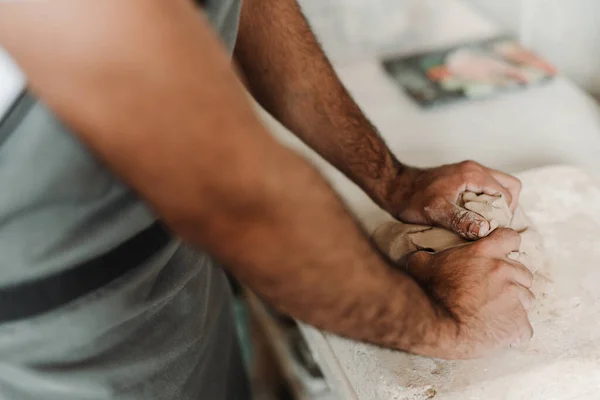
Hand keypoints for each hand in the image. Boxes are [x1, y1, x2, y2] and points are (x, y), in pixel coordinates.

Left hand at [385, 161, 521, 239]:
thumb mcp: (436, 212)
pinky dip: (486, 202)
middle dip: (506, 208)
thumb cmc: (412, 199)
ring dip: (495, 205)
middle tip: (491, 225)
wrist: (394, 187)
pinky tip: (472, 217)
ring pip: (498, 186)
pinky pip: (486, 188)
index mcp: (473, 174)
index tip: (492, 228)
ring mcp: (468, 172)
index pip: (508, 192)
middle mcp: (474, 169)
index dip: (505, 213)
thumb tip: (485, 230)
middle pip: (509, 186)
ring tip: (482, 223)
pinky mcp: (462, 178)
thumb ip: (460, 220)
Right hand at [403, 228, 533, 359]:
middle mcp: (505, 271)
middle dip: (512, 281)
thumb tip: (422, 254)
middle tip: (492, 292)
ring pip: (527, 299)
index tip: (499, 257)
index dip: (506, 246)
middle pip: (523, 272)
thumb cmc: (428, 292)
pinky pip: (524, 328)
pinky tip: (497, 333)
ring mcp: (516, 298)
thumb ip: (428, 255)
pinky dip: (513, 331)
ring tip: (494, 314)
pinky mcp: (519, 324)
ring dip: (514, 305)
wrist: (437, 326)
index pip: (510, 238)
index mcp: (486, 252)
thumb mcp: (421, 264)